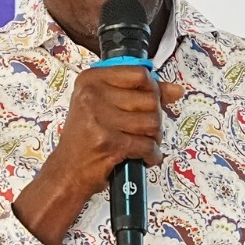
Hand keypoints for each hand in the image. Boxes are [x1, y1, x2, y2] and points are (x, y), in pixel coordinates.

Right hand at [12, 67, 184, 244]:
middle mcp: (92, 95)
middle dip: (154, 118)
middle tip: (143, 129)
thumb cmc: (86, 138)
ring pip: (152, 122)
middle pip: (150, 98)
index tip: (150, 101)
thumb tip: (176, 90)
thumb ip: (142, 93)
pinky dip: (151, 154)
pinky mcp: (108, 142)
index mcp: (91, 79)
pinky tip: (143, 157)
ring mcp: (99, 118)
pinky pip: (147, 145)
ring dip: (153, 137)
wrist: (67, 171)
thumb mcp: (106, 106)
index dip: (153, 89)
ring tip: (141, 143)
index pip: (140, 73)